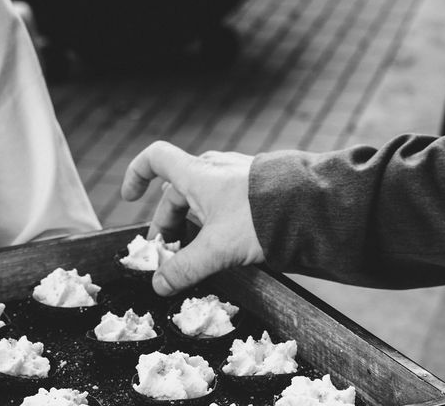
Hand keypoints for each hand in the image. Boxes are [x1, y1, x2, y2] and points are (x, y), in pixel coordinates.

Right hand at [121, 141, 263, 295]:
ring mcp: (235, 174)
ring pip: (200, 196)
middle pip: (176, 190)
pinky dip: (213, 218)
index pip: (155, 158)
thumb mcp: (216, 249)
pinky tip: (225, 240)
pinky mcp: (254, 184)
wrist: (314, 206)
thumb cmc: (260, 218)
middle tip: (169, 252)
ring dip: (191, 222)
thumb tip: (159, 285)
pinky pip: (223, 199)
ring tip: (197, 251)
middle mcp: (213, 168)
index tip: (130, 199)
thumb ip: (184, 268)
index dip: (136, 174)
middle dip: (168, 221)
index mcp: (196, 173)